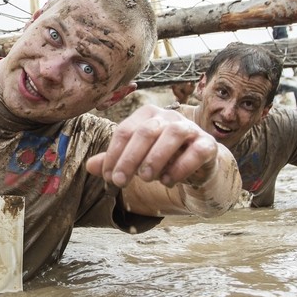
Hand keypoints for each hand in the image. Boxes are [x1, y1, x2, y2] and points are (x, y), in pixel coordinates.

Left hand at [86, 104, 218, 187]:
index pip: (125, 130)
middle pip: (146, 131)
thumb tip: (89, 166)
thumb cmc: (161, 156)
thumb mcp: (135, 157)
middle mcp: (168, 117)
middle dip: (130, 158)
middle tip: (120, 181)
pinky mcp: (207, 143)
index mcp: (147, 115)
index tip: (108, 177)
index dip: (114, 155)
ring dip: (155, 158)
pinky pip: (197, 151)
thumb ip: (114, 160)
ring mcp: (190, 128)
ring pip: (173, 134)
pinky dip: (181, 167)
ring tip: (145, 179)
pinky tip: (168, 181)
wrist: (197, 162)